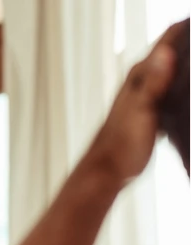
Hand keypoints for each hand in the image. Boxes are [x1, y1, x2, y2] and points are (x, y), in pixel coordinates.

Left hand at [89, 25, 181, 185]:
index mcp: (141, 74)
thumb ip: (153, 82)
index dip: (187, 27)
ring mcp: (146, 98)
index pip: (170, 38)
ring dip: (187, 71)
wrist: (107, 172)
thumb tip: (165, 54)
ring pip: (173, 76)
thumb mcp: (141, 109)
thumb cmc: (121, 145)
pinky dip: (183, 95)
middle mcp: (142, 81)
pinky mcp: (151, 115)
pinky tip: (187, 102)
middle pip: (173, 54)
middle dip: (189, 47)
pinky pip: (172, 97)